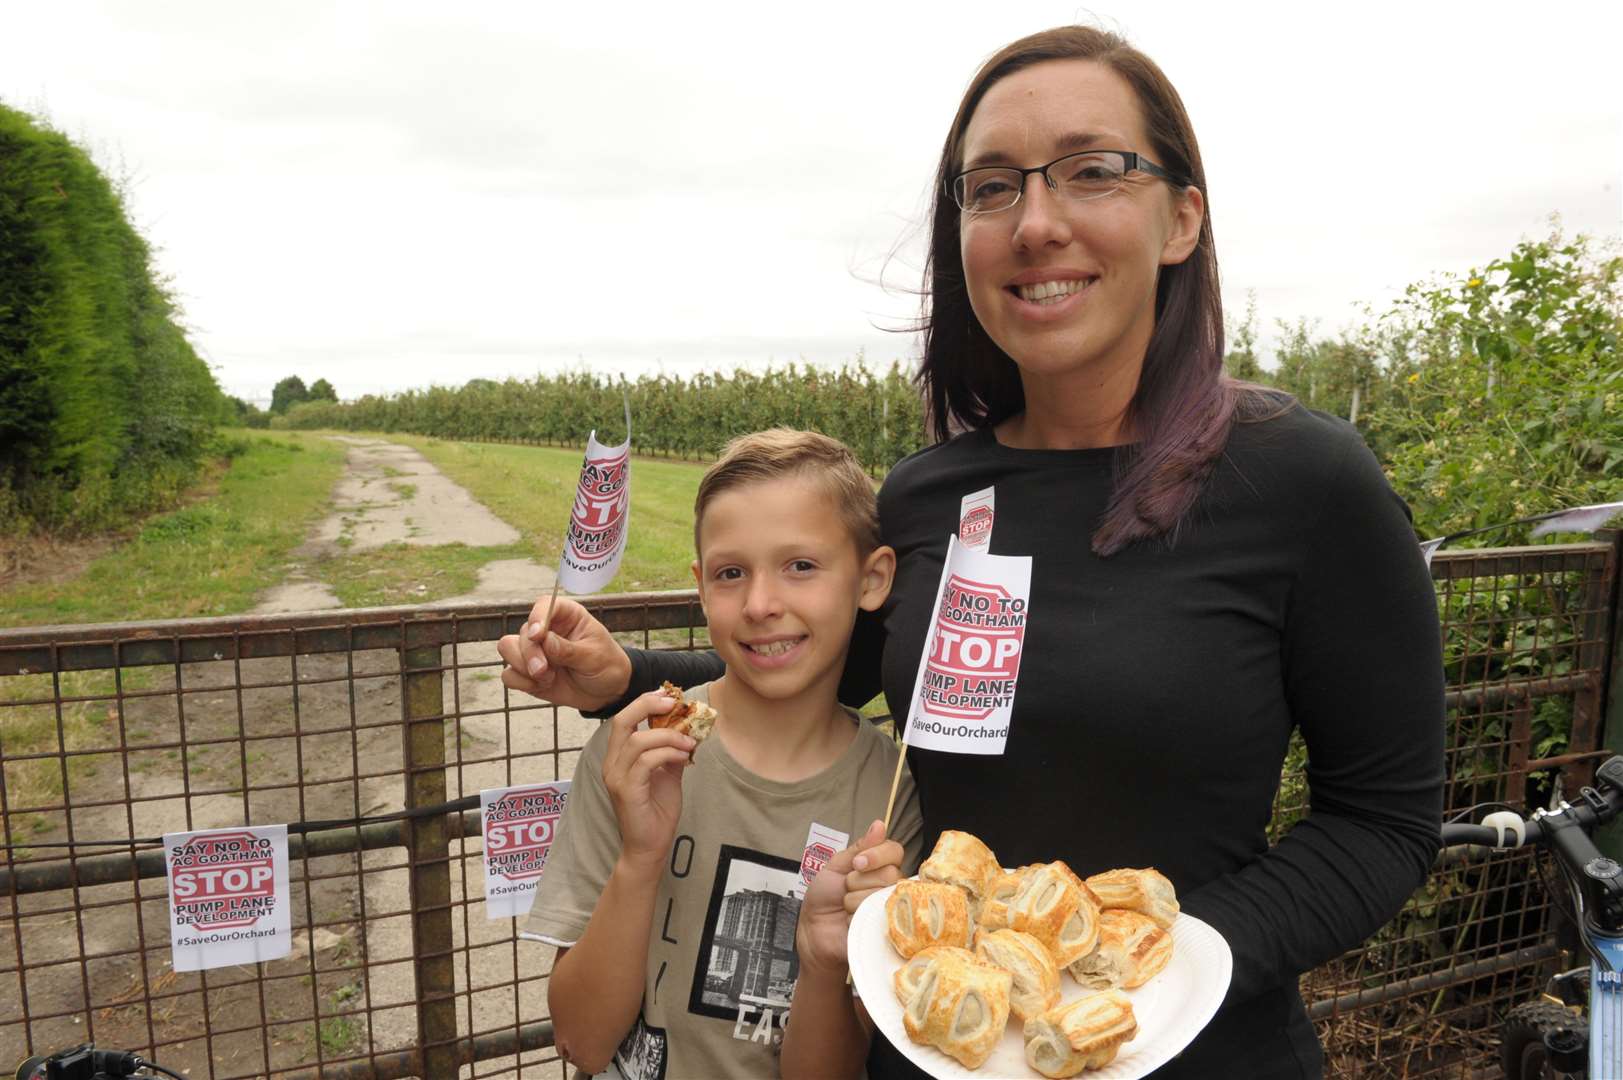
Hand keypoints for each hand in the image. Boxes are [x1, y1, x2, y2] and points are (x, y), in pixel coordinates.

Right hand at [497, 596, 632, 711]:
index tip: (538, 635)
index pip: (544, 605)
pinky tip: (541, 686)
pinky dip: (521, 682)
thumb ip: (569, 650)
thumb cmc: (606, 666)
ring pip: (508, 648)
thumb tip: (545, 641)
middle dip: (530, 653)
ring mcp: (535, 650)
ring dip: (522, 666)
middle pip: (523, 632)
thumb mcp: (594, 657)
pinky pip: (508, 674)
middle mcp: (547, 629)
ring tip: (547, 679)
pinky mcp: (526, 671)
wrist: (607, 693)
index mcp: (567, 616)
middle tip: (544, 670)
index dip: (537, 617)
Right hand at [602, 691, 693, 868]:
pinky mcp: (626, 791)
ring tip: (689, 743)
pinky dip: (667, 753)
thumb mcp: (668, 774)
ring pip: (638, 741)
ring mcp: (616, 778)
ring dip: (668, 736)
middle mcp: (611, 765)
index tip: (667, 695)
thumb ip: (671, 751)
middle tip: (673, 704)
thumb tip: (688, 729)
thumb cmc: (657, 811)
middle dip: (648, 706)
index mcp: (618, 758)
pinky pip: (646, 762)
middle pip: (621, 721)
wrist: (650, 846)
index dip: (644, 702)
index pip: (623, 720)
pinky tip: (683, 756)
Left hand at [796, 820, 904, 977]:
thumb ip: (860, 847)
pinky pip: (875, 918)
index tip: (857, 864)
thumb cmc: (824, 898)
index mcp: (880, 867)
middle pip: (888, 874)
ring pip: (879, 895)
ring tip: (846, 908)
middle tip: (846, 890)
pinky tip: (851, 922)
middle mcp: (891, 886)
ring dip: (853, 902)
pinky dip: (855, 919)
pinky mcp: (886, 931)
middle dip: (858, 881)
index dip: (877, 855)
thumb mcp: (836, 865)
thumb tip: (879, 824)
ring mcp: (890, 909)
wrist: (813, 931)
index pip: (894, 851)